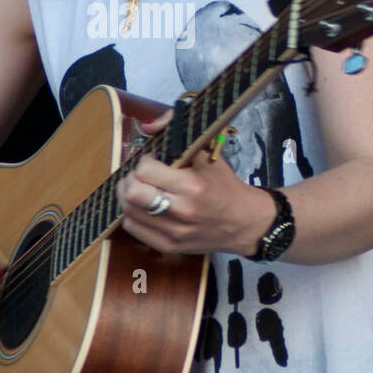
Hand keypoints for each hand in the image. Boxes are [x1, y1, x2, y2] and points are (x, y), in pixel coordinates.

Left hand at [116, 110, 272, 257]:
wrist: (244, 222)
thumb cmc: (225, 186)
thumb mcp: (209, 154)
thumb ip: (177, 133)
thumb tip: (146, 126)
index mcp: (193, 186)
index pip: (145, 170)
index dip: (145, 160)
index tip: (154, 160)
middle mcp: (182, 212)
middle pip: (132, 193)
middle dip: (132, 178)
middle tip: (141, 174)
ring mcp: (173, 233)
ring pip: (128, 210)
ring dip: (128, 194)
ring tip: (140, 187)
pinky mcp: (168, 247)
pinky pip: (133, 227)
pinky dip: (132, 213)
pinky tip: (144, 206)